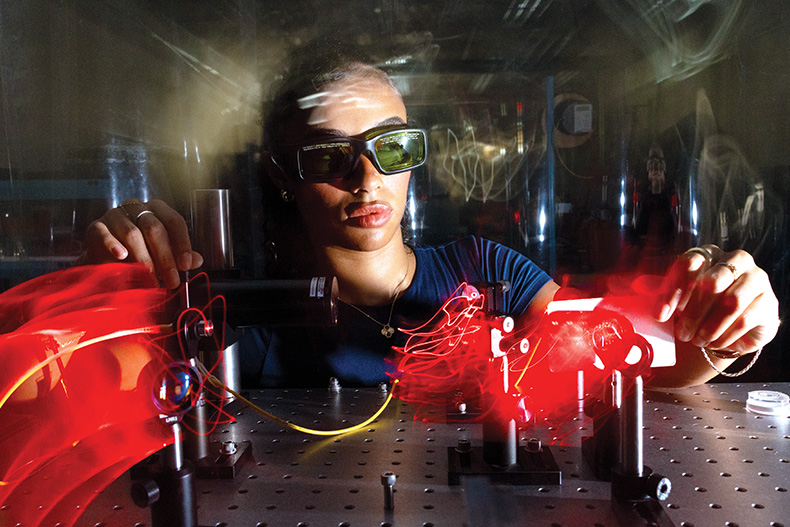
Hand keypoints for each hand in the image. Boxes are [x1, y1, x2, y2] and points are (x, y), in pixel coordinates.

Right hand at [78, 199, 202, 287]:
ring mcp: (115, 215)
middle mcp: (136, 208)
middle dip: (165, 257)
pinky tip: (122, 257)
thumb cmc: (137, 254)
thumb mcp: (161, 255)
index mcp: (156, 210)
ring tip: (151, 280)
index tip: (186, 265)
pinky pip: (106, 235)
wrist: (104, 260)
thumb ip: (179, 256)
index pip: (174, 221)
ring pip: (133, 234)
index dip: (182, 244)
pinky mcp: (96, 227)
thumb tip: (197, 260)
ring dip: (144, 260)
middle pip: (155, 228)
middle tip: (171, 280)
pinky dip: (114, 246)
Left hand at [654, 245, 779, 353]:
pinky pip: (745, 320)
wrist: (729, 325)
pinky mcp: (768, 303)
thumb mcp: (675, 294)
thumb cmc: (699, 305)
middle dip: (692, 313)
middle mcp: (736, 261)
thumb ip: (654, 287)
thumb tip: (621, 282)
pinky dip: (725, 335)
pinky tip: (715, 343)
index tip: (660, 315)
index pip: (689, 263)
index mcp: (709, 253)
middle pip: (711, 282)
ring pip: (731, 302)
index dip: (672, 290)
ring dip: (709, 326)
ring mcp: (756, 280)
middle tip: (681, 333)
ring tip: (697, 340)